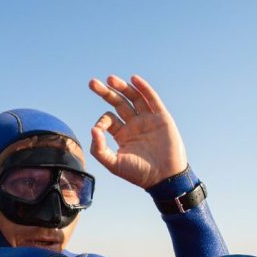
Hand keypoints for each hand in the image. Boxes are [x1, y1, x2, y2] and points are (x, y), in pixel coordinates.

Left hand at [89, 74, 187, 188]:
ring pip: (134, 97)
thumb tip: (93, 129)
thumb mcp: (113, 164)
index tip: (100, 129)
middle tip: (92, 83)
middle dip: (105, 92)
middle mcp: (134, 124)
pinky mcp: (161, 117)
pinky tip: (134, 79)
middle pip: (118, 102)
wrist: (164, 177)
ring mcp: (148, 119)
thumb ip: (99, 149)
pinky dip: (144, 88)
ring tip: (110, 79)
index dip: (102, 121)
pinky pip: (152, 99)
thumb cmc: (138, 173)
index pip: (108, 119)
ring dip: (122, 87)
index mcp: (122, 134)